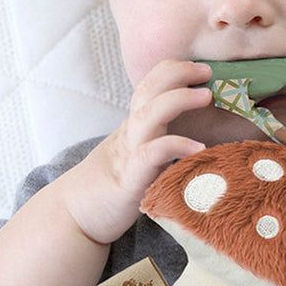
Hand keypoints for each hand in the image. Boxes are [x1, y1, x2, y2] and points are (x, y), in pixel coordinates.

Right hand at [55, 59, 213, 242]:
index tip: (202, 69)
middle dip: (177, 73)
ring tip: (206, 95)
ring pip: (147, 115)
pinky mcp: (130, 178)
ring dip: (177, 99)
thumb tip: (208, 138)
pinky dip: (176, 145)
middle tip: (206, 71)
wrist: (77, 216)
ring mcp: (128, 154)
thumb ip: (164, 142)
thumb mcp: (143, 157)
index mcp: (135, 126)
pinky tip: (200, 147)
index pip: (150, 85)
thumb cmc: (120, 189)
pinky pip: (151, 154)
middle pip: (147, 90)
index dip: (174, 71)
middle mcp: (130, 134)